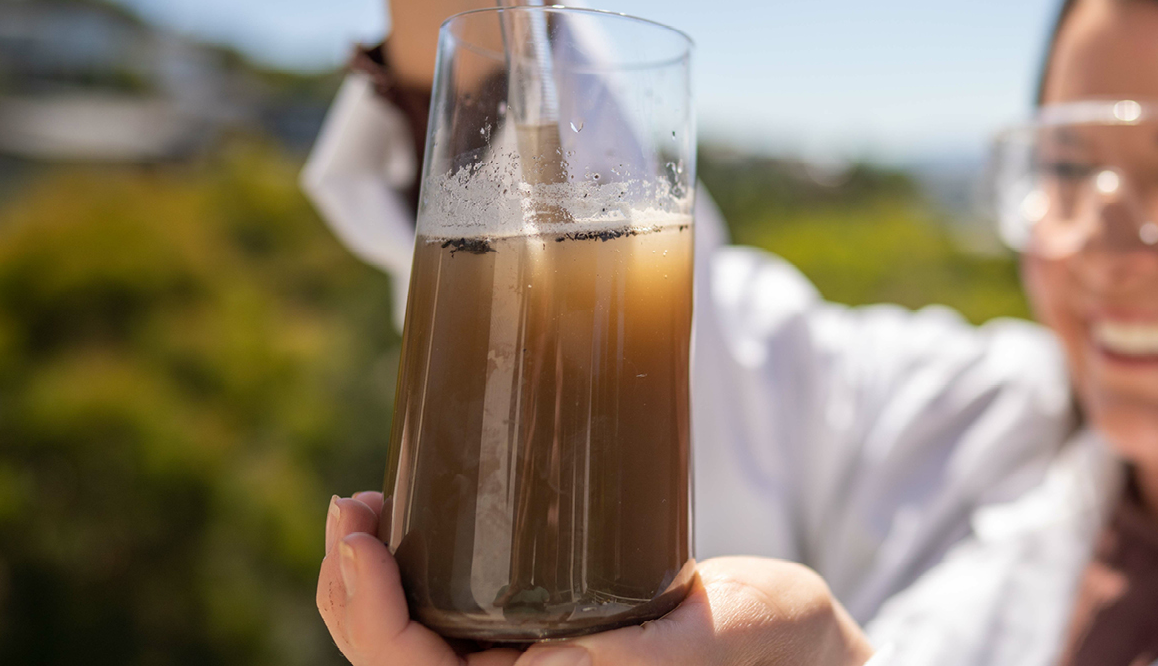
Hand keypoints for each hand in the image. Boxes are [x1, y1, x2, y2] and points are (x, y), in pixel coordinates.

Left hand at [319, 493, 874, 665]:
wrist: (807, 643)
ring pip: (412, 648)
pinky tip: (403, 529)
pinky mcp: (541, 640)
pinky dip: (408, 580)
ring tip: (359, 511)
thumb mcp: (717, 637)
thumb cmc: (774, 644)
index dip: (373, 620)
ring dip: (368, 587)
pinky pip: (449, 625)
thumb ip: (641, 660)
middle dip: (352, 594)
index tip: (359, 541)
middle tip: (350, 507)